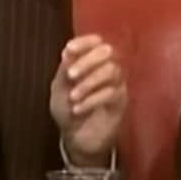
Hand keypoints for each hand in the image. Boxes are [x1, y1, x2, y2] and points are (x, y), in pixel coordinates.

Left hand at [50, 34, 126, 165]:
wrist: (76, 138)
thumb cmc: (67, 109)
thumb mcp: (59, 89)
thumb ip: (65, 69)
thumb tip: (69, 50)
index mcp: (90, 60)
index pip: (95, 41)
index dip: (84, 42)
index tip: (69, 50)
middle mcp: (106, 67)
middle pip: (107, 51)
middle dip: (87, 61)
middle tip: (71, 75)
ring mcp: (116, 83)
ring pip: (112, 70)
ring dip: (89, 82)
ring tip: (73, 97)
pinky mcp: (121, 101)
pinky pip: (113, 92)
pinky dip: (92, 100)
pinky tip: (78, 109)